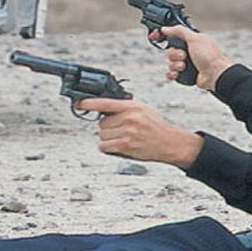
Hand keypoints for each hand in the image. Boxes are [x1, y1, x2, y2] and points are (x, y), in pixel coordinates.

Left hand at [82, 97, 204, 168]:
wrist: (172, 143)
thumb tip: (103, 107)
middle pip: (101, 123)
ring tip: (123, 138)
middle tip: (121, 130)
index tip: (79, 103)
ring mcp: (128, 132)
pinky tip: (118, 146)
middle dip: (107, 128)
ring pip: (101, 135)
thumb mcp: (143, 109)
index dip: (90, 103)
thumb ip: (124, 107)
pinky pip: (104, 146)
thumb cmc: (156, 126)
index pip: (106, 102)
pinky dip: (107, 148)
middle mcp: (129, 117)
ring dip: (108, 139)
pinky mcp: (126, 145)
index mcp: (132, 106)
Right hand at [157, 25, 233, 90]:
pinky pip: (171, 73)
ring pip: (170, 62)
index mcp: (191, 40)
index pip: (173, 35)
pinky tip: (177, 73)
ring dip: (175, 64)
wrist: (215, 75)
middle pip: (170, 50)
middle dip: (174, 54)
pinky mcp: (185, 74)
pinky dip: (173, 74)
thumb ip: (179, 31)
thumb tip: (166, 28)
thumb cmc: (210, 56)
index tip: (155, 36)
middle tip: (184, 55)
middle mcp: (189, 51)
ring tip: (185, 66)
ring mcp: (187, 63)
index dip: (163, 35)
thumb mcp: (194, 38)